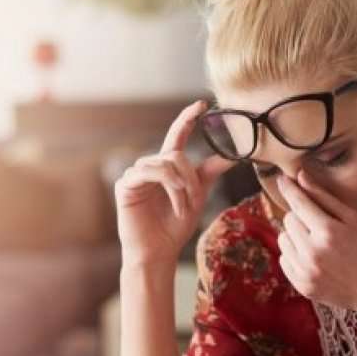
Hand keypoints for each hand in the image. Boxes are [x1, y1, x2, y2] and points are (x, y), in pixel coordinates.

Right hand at [114, 100, 233, 266]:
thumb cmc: (175, 227)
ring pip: (166, 163)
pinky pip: (150, 173)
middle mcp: (150, 166)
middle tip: (195, 200)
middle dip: (191, 178)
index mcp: (167, 167)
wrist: (159, 251)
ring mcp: (136, 174)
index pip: (177, 136)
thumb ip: (209, 174)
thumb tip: (230, 156)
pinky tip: (175, 206)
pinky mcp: (125, 184)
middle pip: (177, 155)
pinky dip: (170, 189)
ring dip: (182, 187)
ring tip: (184, 207)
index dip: (187, 119)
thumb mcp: (198, 196)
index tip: (202, 104)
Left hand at [276, 170, 356, 312]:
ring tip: (317, 242)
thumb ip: (325, 198)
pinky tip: (314, 258)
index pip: (298, 202)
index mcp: (328, 231)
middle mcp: (313, 252)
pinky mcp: (302, 285)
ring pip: (283, 239)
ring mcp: (306, 271)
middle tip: (320, 223)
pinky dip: (294, 254)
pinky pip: (284, 260)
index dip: (289, 188)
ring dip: (295, 236)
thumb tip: (300, 177)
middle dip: (300, 216)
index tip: (282, 178)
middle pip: (288, 219)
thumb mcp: (355, 220)